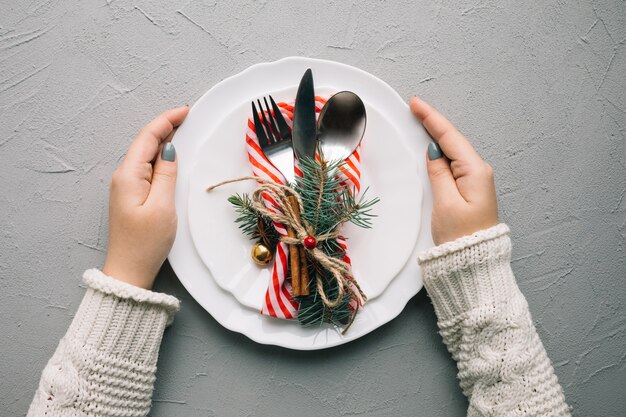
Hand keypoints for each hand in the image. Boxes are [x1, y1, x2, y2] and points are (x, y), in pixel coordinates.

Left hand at [103, 106, 188, 288]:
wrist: (129, 270)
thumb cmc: (145, 243)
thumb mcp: (162, 206)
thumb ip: (166, 174)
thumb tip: (169, 150)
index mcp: (128, 176)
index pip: (147, 138)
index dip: (166, 121)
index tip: (184, 111)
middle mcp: (123, 177)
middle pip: (144, 142)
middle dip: (165, 126)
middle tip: (186, 116)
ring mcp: (126, 186)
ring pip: (144, 154)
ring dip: (162, 140)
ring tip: (181, 129)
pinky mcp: (131, 196)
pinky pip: (145, 168)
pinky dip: (159, 156)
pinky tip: (169, 155)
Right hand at [410, 97, 497, 244]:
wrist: (473, 263)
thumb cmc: (460, 237)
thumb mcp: (445, 203)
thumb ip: (439, 173)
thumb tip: (434, 151)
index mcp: (475, 171)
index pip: (450, 137)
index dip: (432, 119)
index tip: (416, 104)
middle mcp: (478, 172)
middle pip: (453, 140)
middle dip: (434, 123)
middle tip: (415, 108)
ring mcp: (475, 181)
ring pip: (453, 151)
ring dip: (437, 137)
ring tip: (420, 121)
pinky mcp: (469, 190)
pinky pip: (453, 164)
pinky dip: (441, 153)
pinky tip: (432, 148)